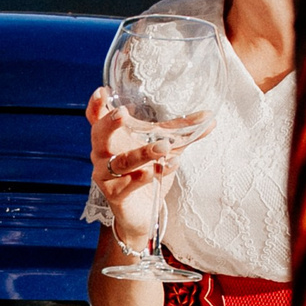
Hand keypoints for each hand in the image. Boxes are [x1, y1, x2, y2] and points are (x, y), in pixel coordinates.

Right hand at [87, 89, 203, 252]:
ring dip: (141, 153)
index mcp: (111, 138)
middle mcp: (103, 155)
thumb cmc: (148, 173)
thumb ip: (184, 132)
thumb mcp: (166, 148)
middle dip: (109, 124)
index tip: (102, 91)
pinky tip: (161, 170)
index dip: (96, 105)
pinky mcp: (115, 195)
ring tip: (164, 147)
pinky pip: (128, 184)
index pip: (96, 118)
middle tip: (123, 113)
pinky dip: (146, 176)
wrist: (144, 214)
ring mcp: (106, 176)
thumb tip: (209, 116)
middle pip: (99, 135)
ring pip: (120, 162)